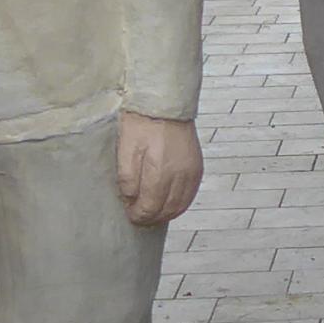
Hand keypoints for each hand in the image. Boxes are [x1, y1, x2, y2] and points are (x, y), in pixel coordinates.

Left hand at [115, 111, 202, 226]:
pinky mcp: (197, 168)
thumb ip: (127, 179)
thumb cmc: (142, 124)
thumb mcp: (126, 150)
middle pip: (167, 210)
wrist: (165, 105)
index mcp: (160, 171)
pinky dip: (179, 205)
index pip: (150, 207)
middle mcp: (180, 175)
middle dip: (151, 218)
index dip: (138, 215)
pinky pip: (189, 195)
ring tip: (152, 214)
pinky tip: (168, 204)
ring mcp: (192, 172)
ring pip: (180, 206)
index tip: (129, 215)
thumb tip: (131, 200)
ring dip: (166, 214)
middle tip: (138, 218)